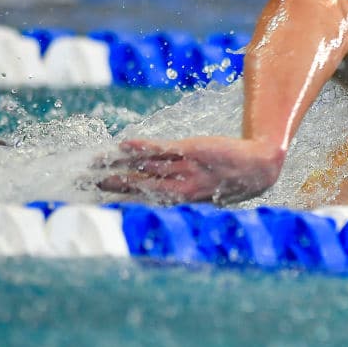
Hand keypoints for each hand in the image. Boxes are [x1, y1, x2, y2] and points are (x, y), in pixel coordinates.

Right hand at [96, 136, 283, 203]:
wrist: (259, 167)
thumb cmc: (232, 182)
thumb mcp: (206, 195)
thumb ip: (183, 196)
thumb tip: (162, 200)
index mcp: (182, 201)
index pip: (145, 199)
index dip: (122, 198)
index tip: (100, 198)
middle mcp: (181, 188)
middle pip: (141, 185)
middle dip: (114, 183)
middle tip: (88, 180)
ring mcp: (186, 169)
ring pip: (147, 168)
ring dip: (121, 165)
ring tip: (97, 162)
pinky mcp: (193, 151)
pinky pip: (164, 150)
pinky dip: (144, 148)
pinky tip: (124, 145)